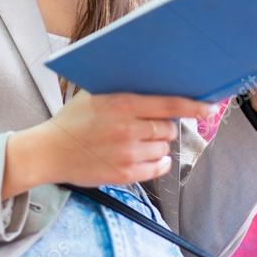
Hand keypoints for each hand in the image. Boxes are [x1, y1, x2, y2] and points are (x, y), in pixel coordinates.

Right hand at [33, 90, 212, 187]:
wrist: (49, 152)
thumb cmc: (72, 120)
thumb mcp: (93, 94)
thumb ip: (122, 90)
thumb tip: (154, 82)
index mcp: (120, 104)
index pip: (168, 104)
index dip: (192, 106)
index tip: (208, 107)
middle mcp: (127, 129)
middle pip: (168, 129)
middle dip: (165, 126)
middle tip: (151, 123)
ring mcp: (127, 154)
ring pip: (164, 148)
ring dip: (159, 144)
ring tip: (140, 139)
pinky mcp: (125, 174)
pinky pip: (157, 168)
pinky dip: (158, 162)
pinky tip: (148, 155)